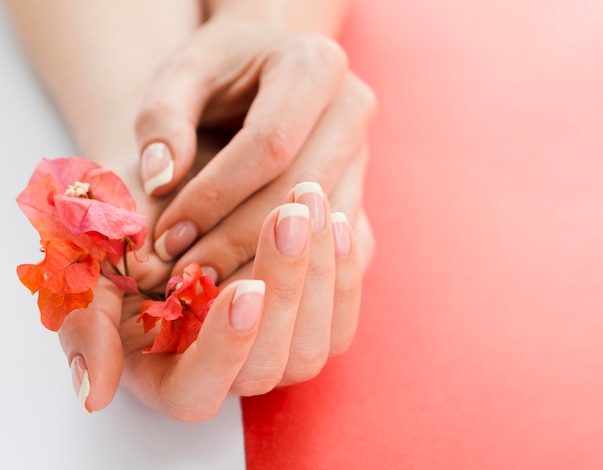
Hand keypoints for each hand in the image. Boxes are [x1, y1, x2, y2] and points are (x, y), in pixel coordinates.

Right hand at [57, 181, 364, 422]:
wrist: (174, 195)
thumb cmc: (130, 230)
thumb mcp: (94, 271)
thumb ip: (88, 327)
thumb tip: (94, 393)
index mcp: (171, 370)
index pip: (197, 391)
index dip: (223, 350)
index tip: (243, 289)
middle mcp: (233, 368)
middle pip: (272, 363)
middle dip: (285, 288)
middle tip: (290, 216)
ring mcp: (278, 346)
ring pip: (319, 342)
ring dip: (321, 273)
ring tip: (313, 203)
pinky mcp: (312, 318)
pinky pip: (342, 314)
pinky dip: (345, 269)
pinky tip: (337, 219)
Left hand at [135, 16, 376, 282]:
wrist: (267, 66)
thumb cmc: (221, 69)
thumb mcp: (183, 72)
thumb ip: (163, 118)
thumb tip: (159, 180)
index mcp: (314, 66)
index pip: (270, 144)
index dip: (216, 197)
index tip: (168, 236)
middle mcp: (352, 109)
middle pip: (302, 191)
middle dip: (239, 240)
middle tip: (187, 273)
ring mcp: (364, 154)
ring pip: (324, 226)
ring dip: (267, 265)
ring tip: (211, 287)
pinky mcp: (361, 191)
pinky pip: (336, 245)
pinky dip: (295, 271)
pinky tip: (250, 286)